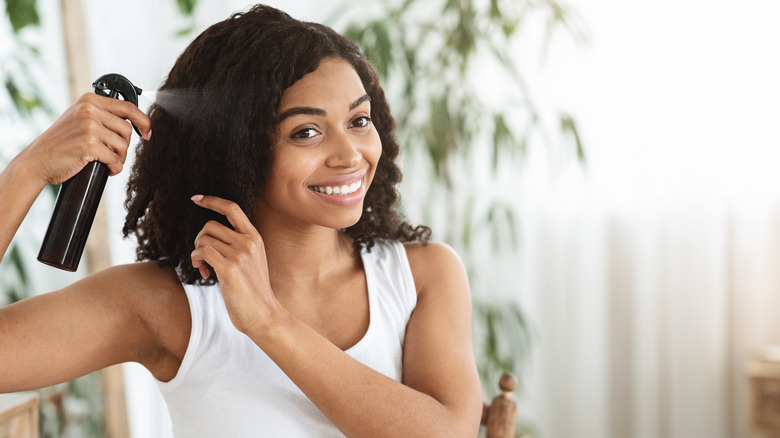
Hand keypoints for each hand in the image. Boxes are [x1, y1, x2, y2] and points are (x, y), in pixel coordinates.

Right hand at [18, 92, 151, 184]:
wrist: (37, 161)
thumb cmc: (60, 143)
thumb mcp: (78, 119)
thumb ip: (101, 115)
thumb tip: (133, 123)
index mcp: (89, 100)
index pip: (128, 107)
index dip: (143, 121)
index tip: (148, 133)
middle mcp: (89, 110)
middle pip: (127, 130)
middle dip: (124, 146)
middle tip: (114, 154)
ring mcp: (88, 127)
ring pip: (123, 145)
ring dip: (119, 158)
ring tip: (108, 162)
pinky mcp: (88, 145)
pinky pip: (115, 159)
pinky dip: (115, 168)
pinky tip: (107, 169)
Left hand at [190, 194, 284, 333]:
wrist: (263, 314)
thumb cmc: (253, 291)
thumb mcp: (251, 261)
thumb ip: (237, 245)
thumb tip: (208, 237)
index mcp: (255, 237)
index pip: (232, 208)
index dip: (212, 201)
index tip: (196, 199)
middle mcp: (248, 242)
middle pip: (210, 225)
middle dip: (200, 240)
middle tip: (203, 258)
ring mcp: (240, 255)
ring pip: (203, 239)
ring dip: (197, 254)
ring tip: (204, 268)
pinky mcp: (229, 269)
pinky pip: (202, 253)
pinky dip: (196, 261)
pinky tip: (205, 273)